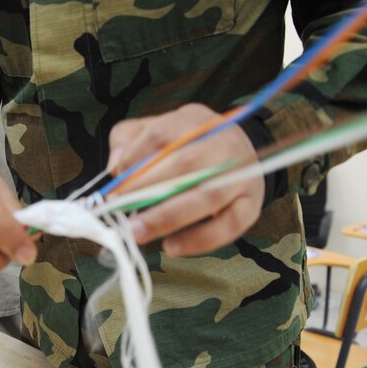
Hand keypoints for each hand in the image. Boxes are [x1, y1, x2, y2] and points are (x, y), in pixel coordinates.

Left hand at [107, 104, 264, 256]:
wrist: (240, 156)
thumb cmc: (187, 147)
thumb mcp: (156, 131)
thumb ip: (129, 141)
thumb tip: (116, 167)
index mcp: (195, 121)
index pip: (162, 132)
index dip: (135, 157)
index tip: (115, 182)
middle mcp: (224, 143)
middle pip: (186, 163)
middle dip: (147, 188)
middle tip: (119, 209)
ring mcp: (242, 173)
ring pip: (207, 196)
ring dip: (168, 217)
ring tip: (138, 232)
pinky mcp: (251, 204)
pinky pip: (229, 226)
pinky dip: (199, 239)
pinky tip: (172, 247)